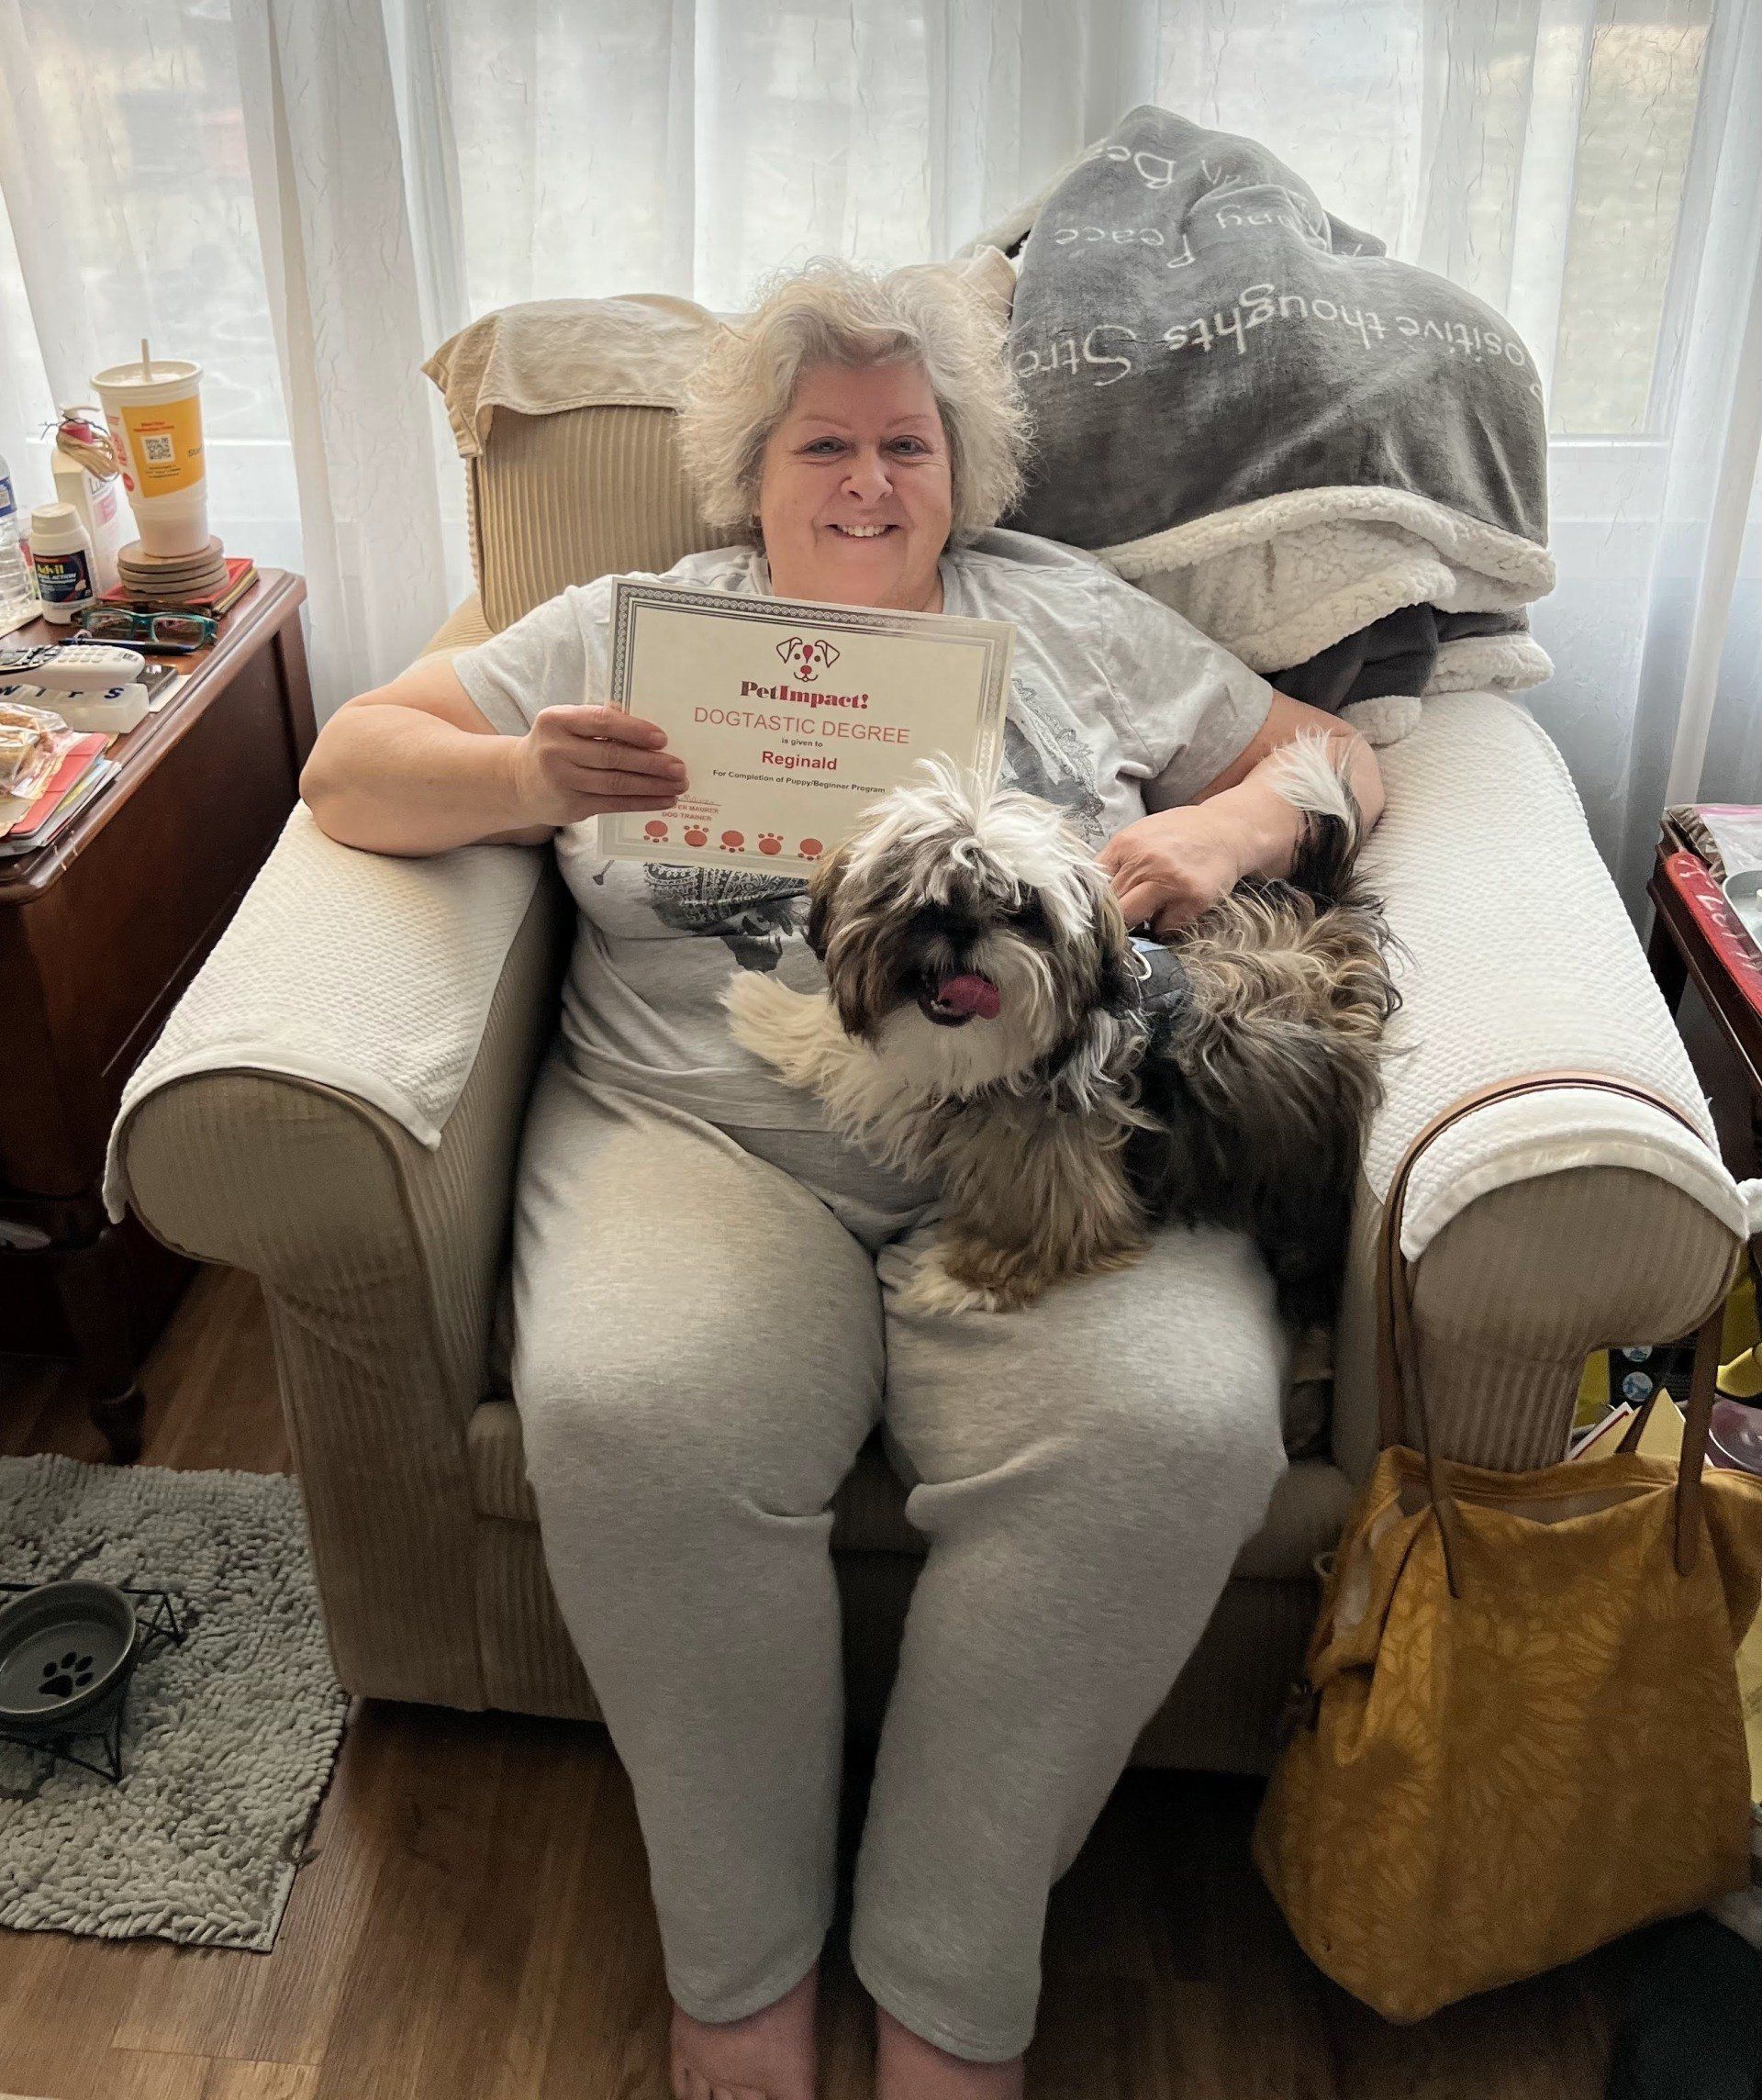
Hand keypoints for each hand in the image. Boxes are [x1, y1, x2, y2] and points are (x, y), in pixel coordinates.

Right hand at [510, 703, 687, 827]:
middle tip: (679, 767)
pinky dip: (641, 802)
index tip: (662, 739)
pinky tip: (662, 800)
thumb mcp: (568, 724)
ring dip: (652, 785)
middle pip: (613, 756)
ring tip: (678, 785)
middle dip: (651, 763)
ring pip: (616, 783)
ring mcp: (562, 781)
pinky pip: (613, 804)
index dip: (634, 730)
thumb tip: (644, 724)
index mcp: (557, 720)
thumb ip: (600, 719)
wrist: (520, 780)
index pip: (601, 722)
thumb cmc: (556, 745)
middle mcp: (556, 750)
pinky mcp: (571, 806)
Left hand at [1096, 803, 1243, 936]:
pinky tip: (1173, 908)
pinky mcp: (1192, 900)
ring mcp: (1170, 882)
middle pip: (1111, 907)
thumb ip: (1115, 863)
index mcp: (1125, 845)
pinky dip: (1164, 925)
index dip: (1093, 904)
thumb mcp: (1139, 836)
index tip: (1096, 914)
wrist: (1227, 830)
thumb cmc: (1178, 835)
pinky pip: (1163, 928)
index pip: (1093, 886)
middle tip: (1122, 918)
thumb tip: (1088, 899)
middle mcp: (1145, 863)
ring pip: (1133, 921)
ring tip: (1150, 909)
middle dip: (1114, 916)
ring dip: (1137, 922)